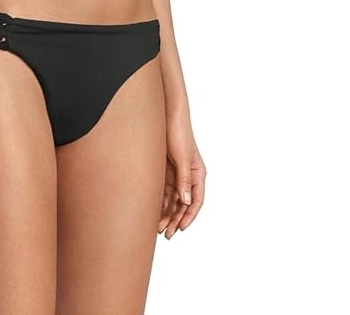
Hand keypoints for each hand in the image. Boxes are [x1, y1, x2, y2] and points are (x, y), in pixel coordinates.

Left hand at [158, 114, 205, 238]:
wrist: (165, 115)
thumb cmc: (178, 133)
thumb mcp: (182, 157)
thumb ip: (184, 179)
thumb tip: (185, 200)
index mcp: (197, 174)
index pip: (196, 200)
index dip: (189, 216)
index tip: (180, 228)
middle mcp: (188, 177)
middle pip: (183, 204)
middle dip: (175, 219)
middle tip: (165, 233)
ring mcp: (175, 175)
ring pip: (172, 200)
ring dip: (166, 213)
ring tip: (156, 227)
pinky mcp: (164, 172)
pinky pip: (163, 192)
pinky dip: (159, 203)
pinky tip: (151, 212)